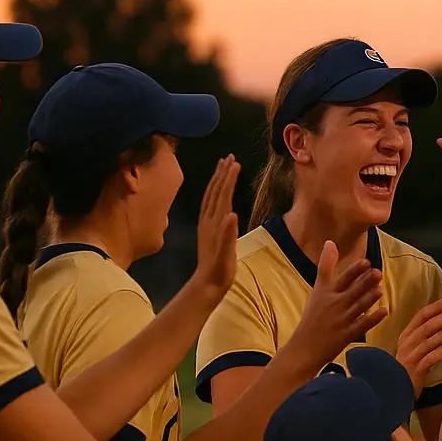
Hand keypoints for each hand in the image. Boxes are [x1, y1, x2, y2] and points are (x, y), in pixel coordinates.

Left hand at [192, 156, 240, 295]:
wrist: (206, 283)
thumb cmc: (220, 271)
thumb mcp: (226, 255)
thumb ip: (228, 235)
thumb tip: (232, 214)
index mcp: (215, 223)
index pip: (222, 195)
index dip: (228, 178)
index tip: (235, 162)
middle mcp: (209, 220)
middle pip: (215, 191)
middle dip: (222, 173)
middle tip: (229, 157)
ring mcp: (206, 223)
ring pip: (211, 195)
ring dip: (217, 179)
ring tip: (223, 166)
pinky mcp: (207, 228)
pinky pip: (210, 204)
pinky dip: (214, 192)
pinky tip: (218, 190)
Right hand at [288, 241, 387, 368]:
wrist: (304, 346)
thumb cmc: (313, 316)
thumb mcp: (318, 289)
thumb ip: (326, 266)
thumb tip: (330, 242)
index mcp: (327, 292)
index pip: (342, 279)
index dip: (354, 271)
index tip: (365, 262)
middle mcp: (334, 304)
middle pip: (352, 291)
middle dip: (364, 283)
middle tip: (377, 273)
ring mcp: (341, 320)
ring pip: (358, 307)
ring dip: (369, 299)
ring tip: (379, 290)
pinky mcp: (347, 335)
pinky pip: (362, 325)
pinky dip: (373, 318)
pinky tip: (384, 311)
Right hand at [394, 296, 441, 395]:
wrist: (396, 388)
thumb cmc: (408, 365)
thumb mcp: (413, 346)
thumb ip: (426, 333)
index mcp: (407, 334)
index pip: (422, 315)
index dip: (437, 306)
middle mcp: (407, 343)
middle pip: (426, 326)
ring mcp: (411, 357)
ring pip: (428, 341)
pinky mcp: (415, 371)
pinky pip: (428, 360)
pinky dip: (438, 353)